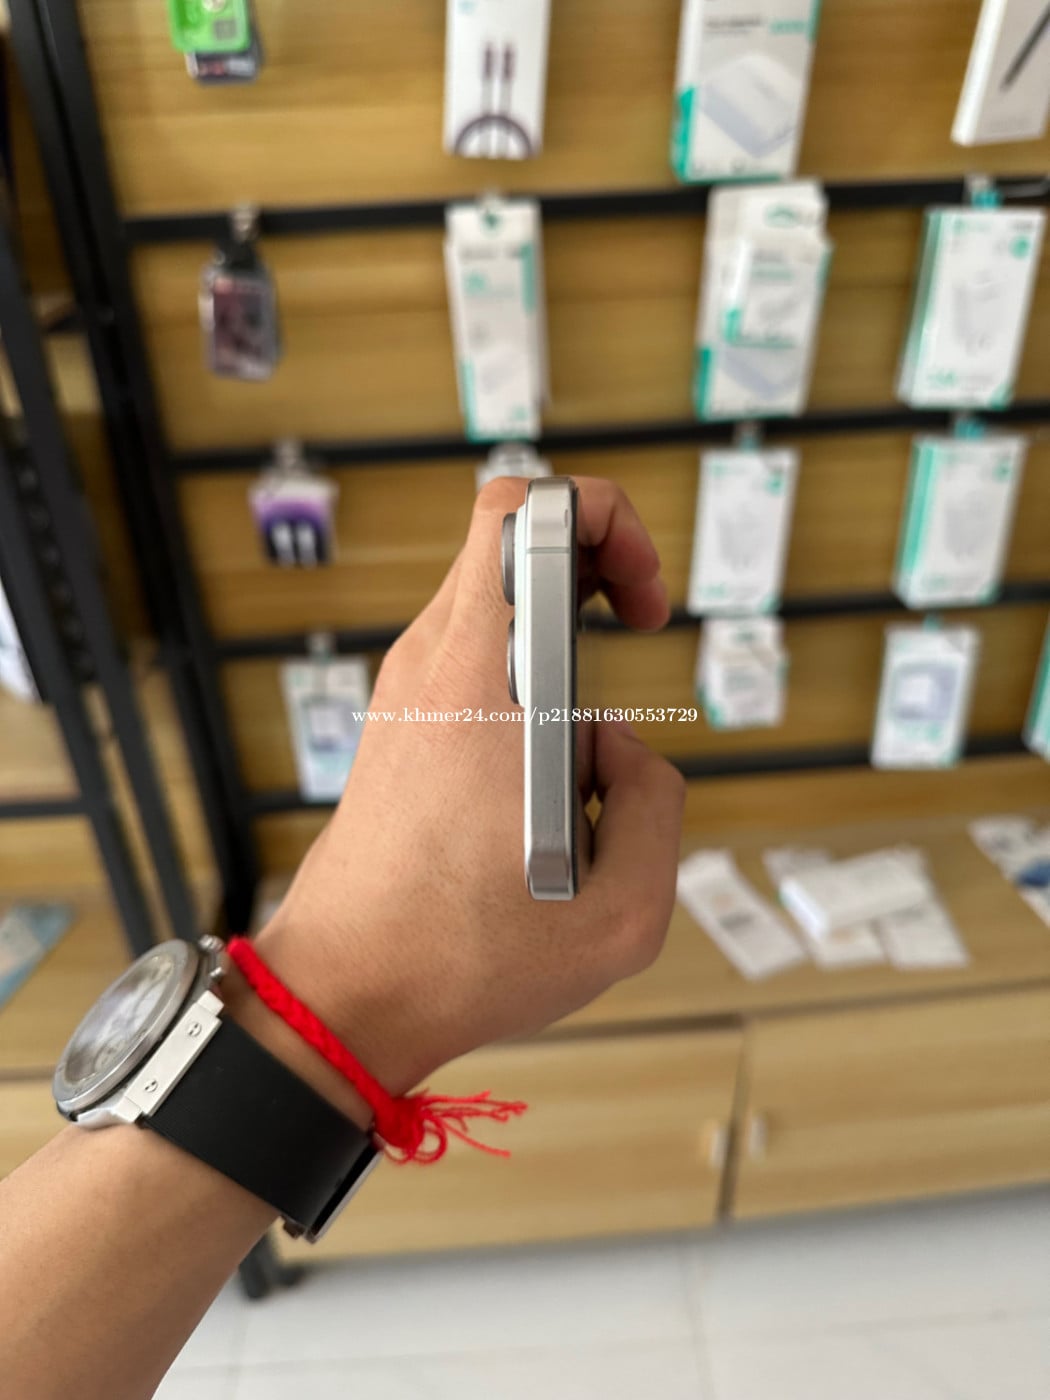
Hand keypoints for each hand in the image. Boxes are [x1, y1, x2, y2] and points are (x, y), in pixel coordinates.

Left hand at [255, 477, 685, 1094]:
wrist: (344, 992)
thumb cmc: (457, 956)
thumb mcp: (624, 912)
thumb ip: (660, 804)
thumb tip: (622, 750)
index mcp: (484, 680)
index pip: (526, 509)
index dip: (610, 520)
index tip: (641, 596)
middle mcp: (431, 664)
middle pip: (508, 531)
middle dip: (593, 557)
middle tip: (632, 614)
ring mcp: (404, 689)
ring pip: (492, 594)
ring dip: (559, 627)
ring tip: (589, 719)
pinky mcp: (395, 721)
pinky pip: (471, 651)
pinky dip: (524, 673)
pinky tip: (547, 754)